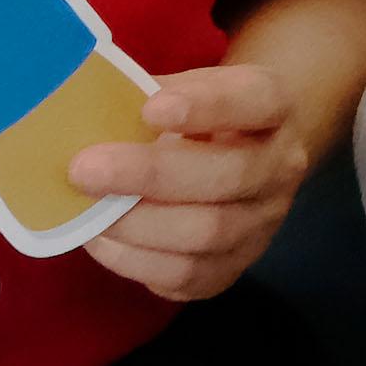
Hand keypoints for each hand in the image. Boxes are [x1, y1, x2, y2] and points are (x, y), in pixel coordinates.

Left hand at [71, 58, 321, 302]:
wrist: (246, 160)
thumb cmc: (202, 116)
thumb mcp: (188, 89)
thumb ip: (150, 95)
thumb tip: (90, 111)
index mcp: (275, 107)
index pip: (254, 101)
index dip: (207, 106)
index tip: (150, 108)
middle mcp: (280, 168)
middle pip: (229, 176)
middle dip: (151, 174)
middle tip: (85, 168)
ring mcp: (262, 225)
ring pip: (207, 234)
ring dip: (138, 223)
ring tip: (88, 209)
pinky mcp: (231, 269)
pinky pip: (184, 276)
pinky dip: (134, 259)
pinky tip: (101, 239)